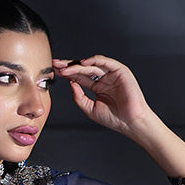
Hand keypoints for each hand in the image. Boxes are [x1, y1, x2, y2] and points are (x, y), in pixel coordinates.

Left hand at [53, 54, 184, 177]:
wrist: (130, 122)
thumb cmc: (114, 118)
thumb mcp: (90, 109)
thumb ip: (79, 97)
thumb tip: (70, 84)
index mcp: (97, 86)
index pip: (79, 77)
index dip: (67, 74)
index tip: (54, 72)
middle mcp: (104, 78)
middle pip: (83, 68)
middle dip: (69, 66)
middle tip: (55, 64)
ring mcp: (111, 74)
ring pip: (92, 65)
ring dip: (77, 65)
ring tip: (65, 68)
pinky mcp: (120, 71)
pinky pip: (105, 62)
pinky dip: (94, 61)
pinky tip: (82, 63)